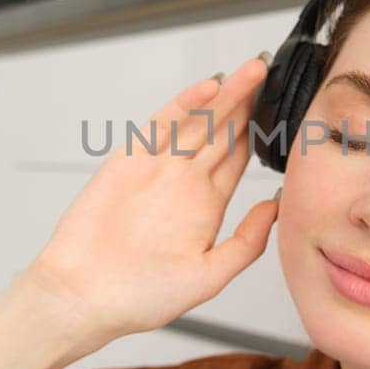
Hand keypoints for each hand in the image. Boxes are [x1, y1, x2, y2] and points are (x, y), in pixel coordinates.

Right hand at [25, 54, 278, 341]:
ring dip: (225, 95)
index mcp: (205, 205)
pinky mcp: (129, 160)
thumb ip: (246, 242)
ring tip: (252, 70)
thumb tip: (275, 207)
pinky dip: (186, 104)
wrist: (83, 298)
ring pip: (198, 121)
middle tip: (270, 72)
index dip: (260, 132)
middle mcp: (183, 181)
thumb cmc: (139, 297)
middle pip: (222, 132)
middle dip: (247, 102)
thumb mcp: (209, 276)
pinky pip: (162, 125)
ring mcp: (156, 167)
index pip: (237, 157)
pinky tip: (211, 87)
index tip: (286, 108)